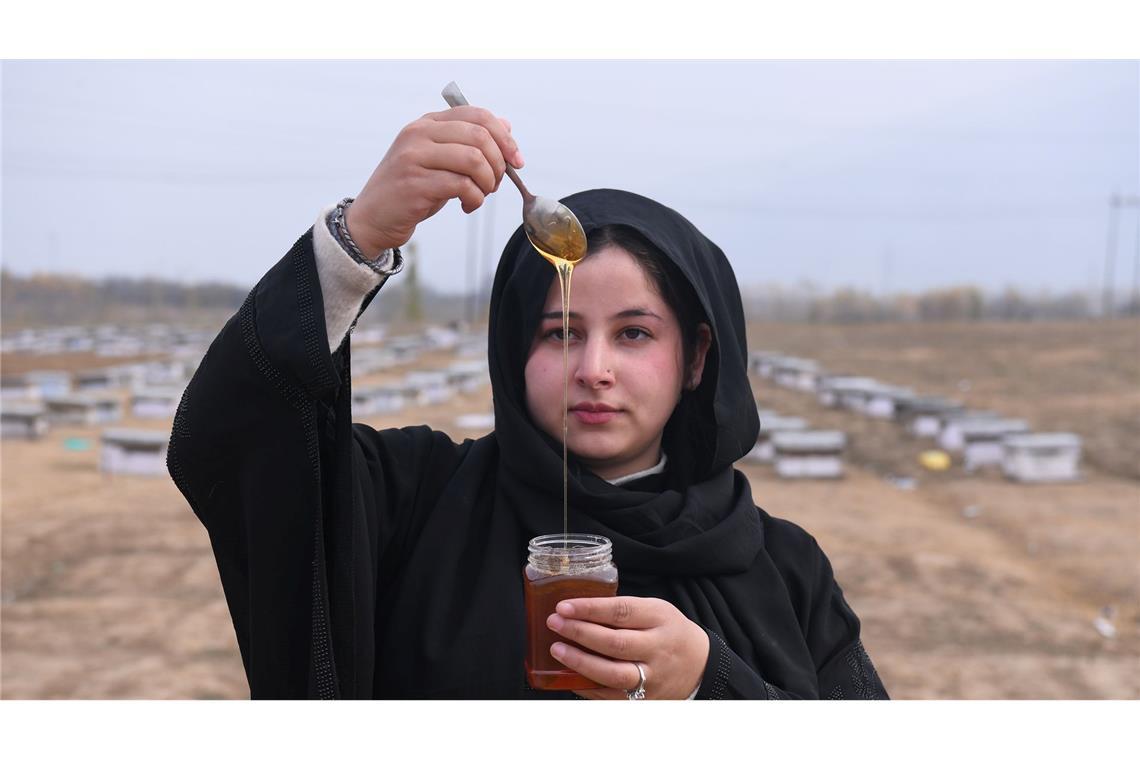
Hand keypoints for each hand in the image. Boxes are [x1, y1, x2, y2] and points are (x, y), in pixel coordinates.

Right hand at [344, 106, 524, 256]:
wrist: (373, 218)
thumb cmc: (412, 190)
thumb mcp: (441, 160)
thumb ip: (468, 142)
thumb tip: (506, 124)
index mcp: (427, 123)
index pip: (478, 115)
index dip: (505, 138)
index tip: (517, 161)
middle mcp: (418, 134)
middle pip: (480, 136)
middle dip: (499, 164)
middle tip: (495, 184)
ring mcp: (413, 157)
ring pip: (474, 160)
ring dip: (488, 183)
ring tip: (481, 195)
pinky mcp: (414, 184)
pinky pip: (462, 185)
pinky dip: (475, 199)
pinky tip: (467, 206)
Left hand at [546, 596, 708, 699]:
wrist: (700, 666)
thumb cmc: (670, 632)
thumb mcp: (656, 610)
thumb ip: (623, 610)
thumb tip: (578, 609)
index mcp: (660, 619)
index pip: (621, 612)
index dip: (590, 609)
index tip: (564, 606)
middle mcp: (657, 649)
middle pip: (615, 643)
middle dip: (580, 632)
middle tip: (555, 623)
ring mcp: (652, 677)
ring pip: (613, 674)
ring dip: (580, 662)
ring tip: (557, 650)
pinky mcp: (645, 700)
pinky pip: (611, 696)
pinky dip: (587, 686)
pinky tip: (568, 676)